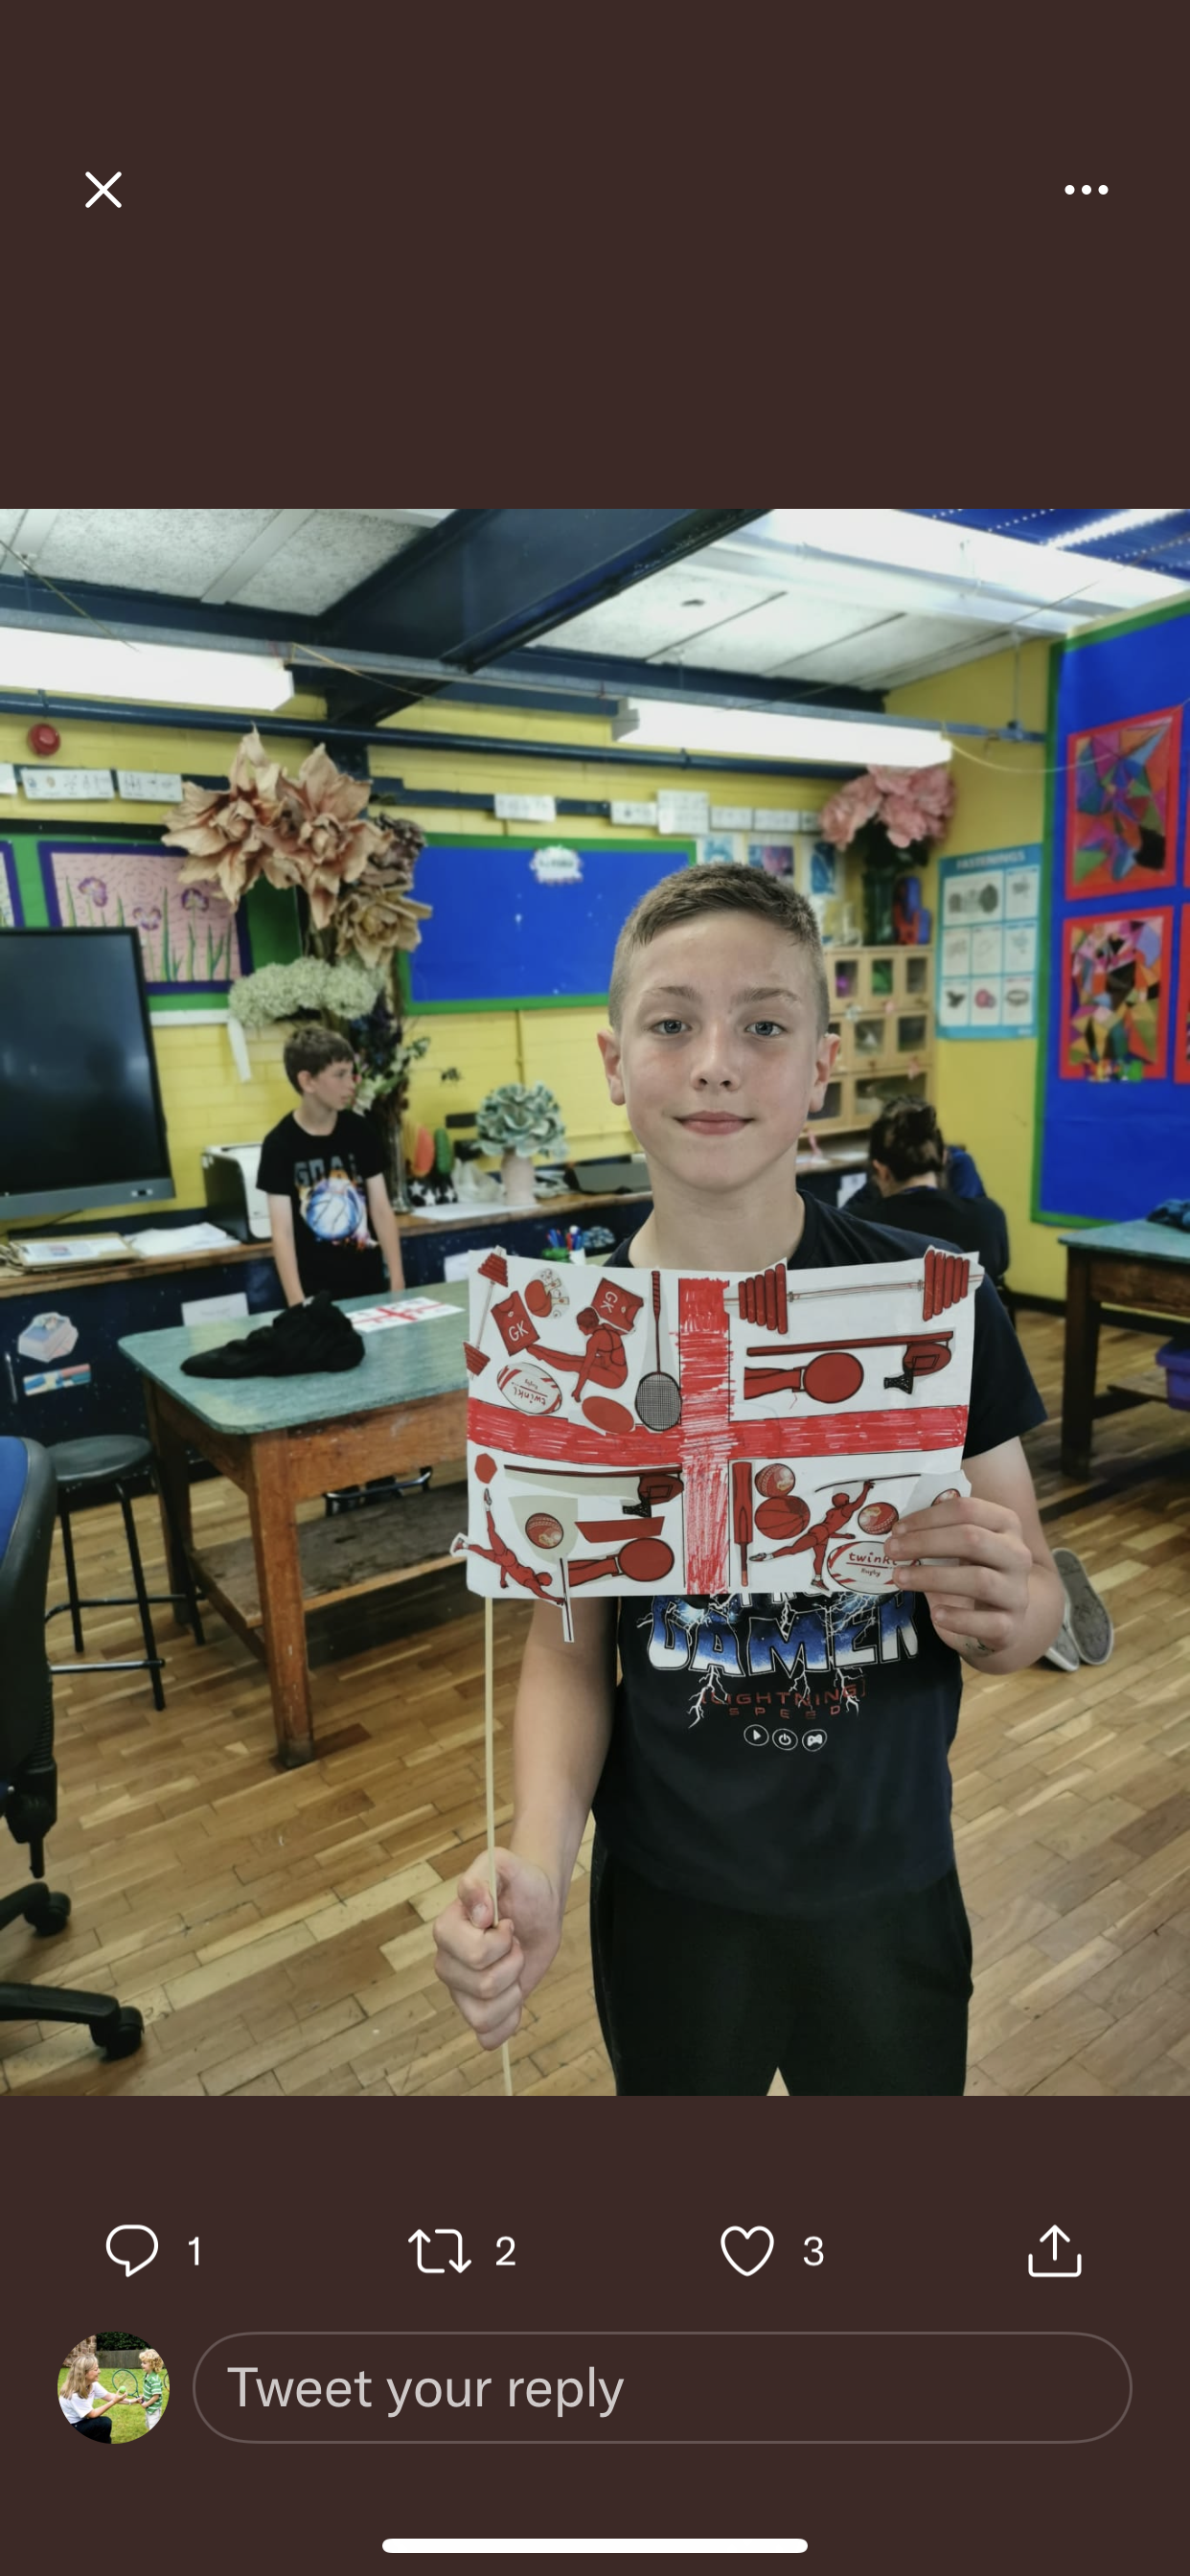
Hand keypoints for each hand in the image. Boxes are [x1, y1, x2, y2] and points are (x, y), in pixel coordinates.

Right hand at [433, 1848, 563, 2048]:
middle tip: (516, 1943)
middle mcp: (448, 1962)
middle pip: (481, 1986)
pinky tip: (516, 2000)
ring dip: (512, 1992)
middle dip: (513, 1964)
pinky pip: (486, 2035)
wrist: (539, 1904)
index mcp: (448, 1929)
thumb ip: (483, 1878)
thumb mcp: (507, 1865)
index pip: (472, 1954)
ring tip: (516, 1967)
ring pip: (482, 2015)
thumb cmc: (521, 1884)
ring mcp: (460, 1989)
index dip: (500, 1943)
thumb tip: (479, 1914)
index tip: (508, 1923)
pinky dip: (506, 2024)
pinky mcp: (479, 2008)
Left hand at [884, 1494, 1033, 1658]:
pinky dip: (959, 1618)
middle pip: (972, 1539)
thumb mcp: (963, 1547)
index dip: (929, 1517)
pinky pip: (987, 1623)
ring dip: (933, 1578)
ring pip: (979, 1580)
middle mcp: (1017, 1555)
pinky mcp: (1010, 1626)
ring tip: (899, 1578)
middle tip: (891, 1550)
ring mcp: (1017, 1592)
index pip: (968, 1510)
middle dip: (925, 1543)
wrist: (1002, 1619)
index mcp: (1005, 1525)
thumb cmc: (973, 1572)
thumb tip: (897, 1530)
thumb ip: (940, 1533)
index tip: (897, 1529)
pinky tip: (936, 1614)